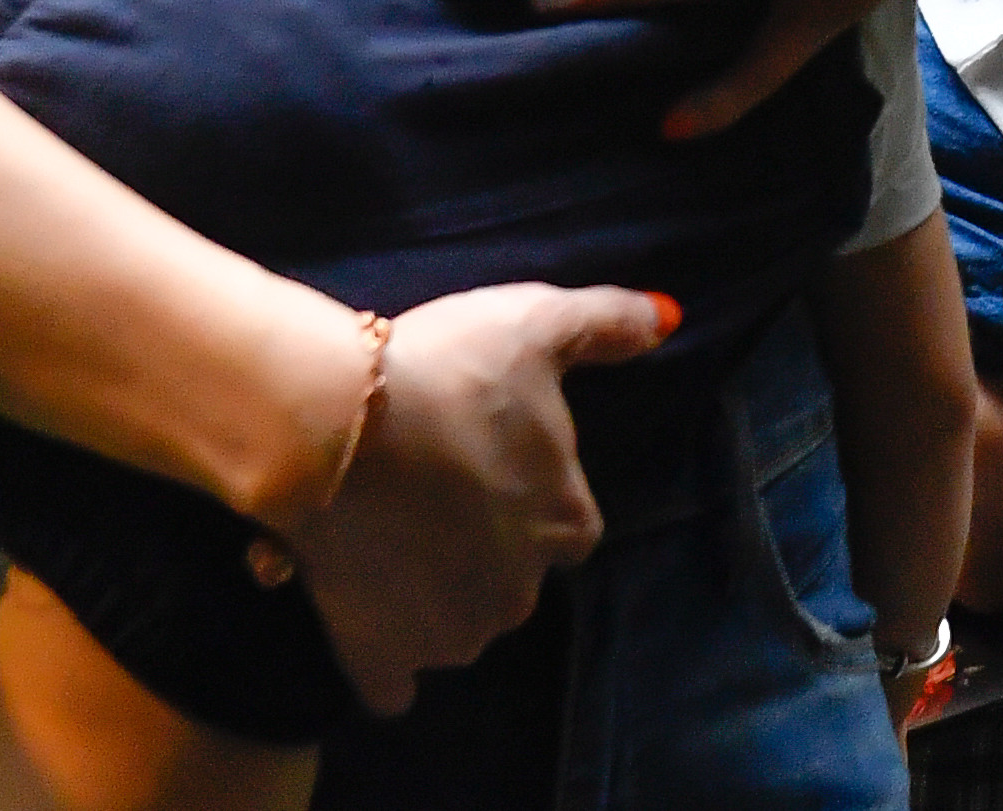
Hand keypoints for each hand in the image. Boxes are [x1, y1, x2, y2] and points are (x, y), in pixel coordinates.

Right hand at [268, 280, 672, 710]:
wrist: (333, 425)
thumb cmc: (445, 369)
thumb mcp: (536, 323)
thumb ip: (608, 322)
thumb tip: (668, 317)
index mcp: (566, 521)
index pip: (570, 525)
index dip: (531, 495)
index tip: (491, 464)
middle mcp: (521, 592)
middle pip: (513, 578)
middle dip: (483, 548)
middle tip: (430, 495)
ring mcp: (451, 633)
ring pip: (459, 624)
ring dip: (434, 595)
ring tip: (387, 539)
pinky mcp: (382, 658)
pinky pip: (393, 684)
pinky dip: (385, 665)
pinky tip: (368, 627)